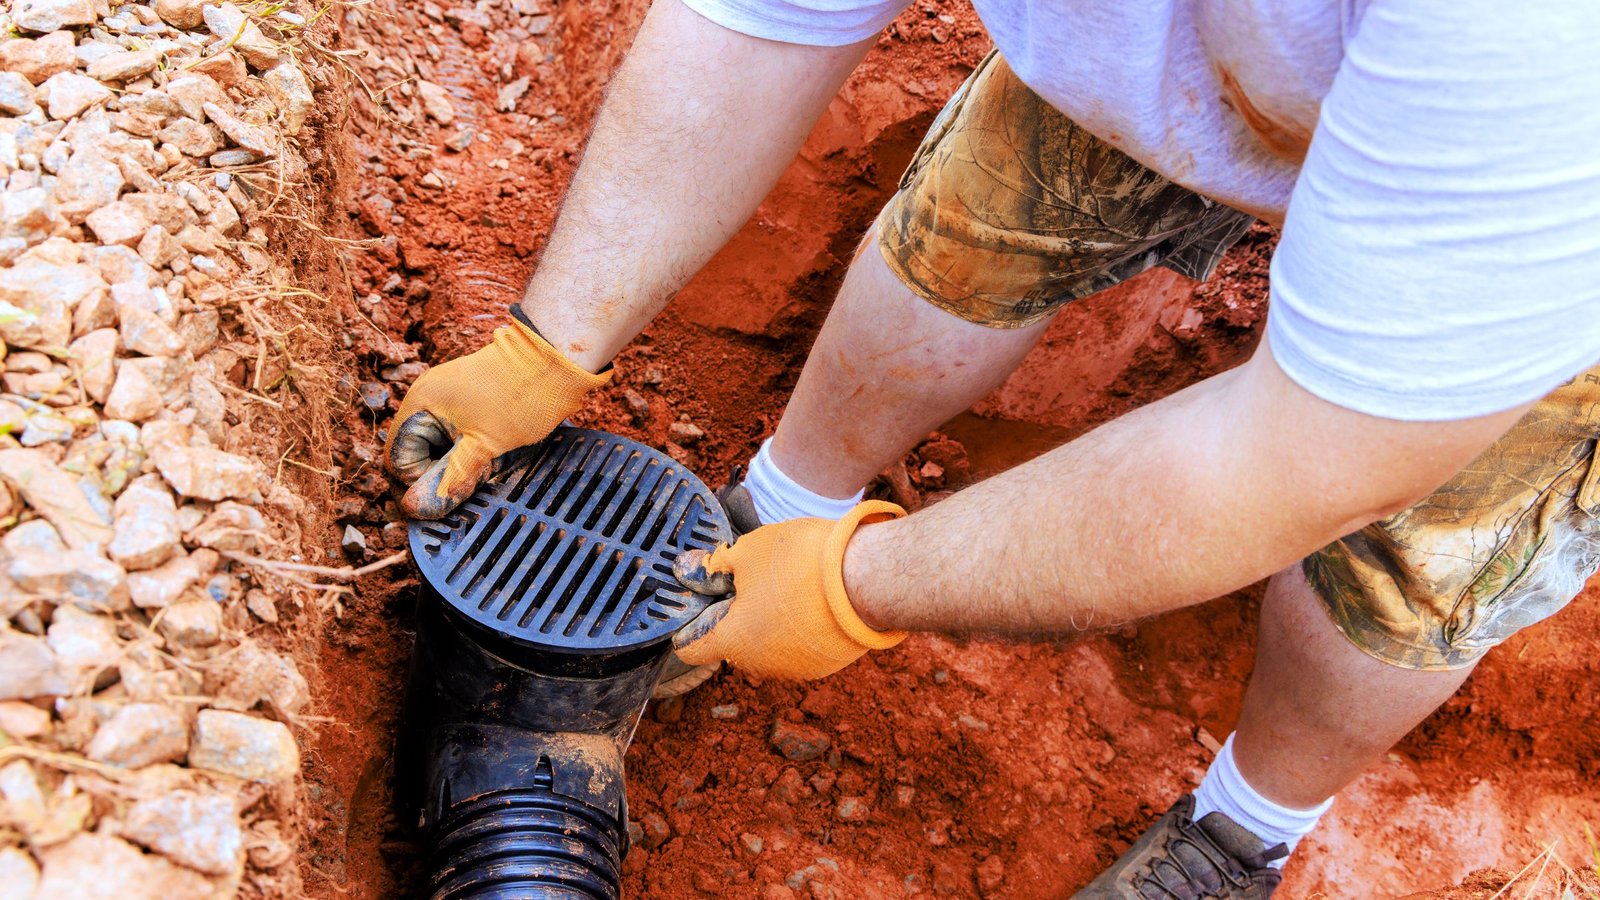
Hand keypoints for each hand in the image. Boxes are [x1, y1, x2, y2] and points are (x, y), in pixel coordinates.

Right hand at [385, 312, 610, 517]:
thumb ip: (450, 478)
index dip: (416, 486)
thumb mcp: (485, 446)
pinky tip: (487, 462)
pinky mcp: (468, 401)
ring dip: (454, 468)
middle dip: (436, 478)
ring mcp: (448, 398)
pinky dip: (466, 453)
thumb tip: (413, 509)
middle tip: (464, 496)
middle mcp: (427, 398)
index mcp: (421, 403)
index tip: (442, 505)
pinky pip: (455, 436)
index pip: (397, 460)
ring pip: (438, 448)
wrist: (558, 358)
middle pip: (416, 454)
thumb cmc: (522, 397)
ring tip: (481, 477)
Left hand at [672, 500, 907, 679]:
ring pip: (767, 643)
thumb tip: (687, 570)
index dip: (690, 619)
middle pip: (732, 641)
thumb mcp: (747, 553)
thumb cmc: (802, 564)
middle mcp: (760, 665)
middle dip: (733, 612)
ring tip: (787, 582)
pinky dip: (798, 626)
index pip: (690, 646)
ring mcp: (796, 668)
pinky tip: (812, 597)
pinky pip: (798, 645)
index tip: (701, 595)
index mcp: (733, 642)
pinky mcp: (825, 664)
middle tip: (747, 575)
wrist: (868, 579)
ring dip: (767, 618)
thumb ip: (713, 567)